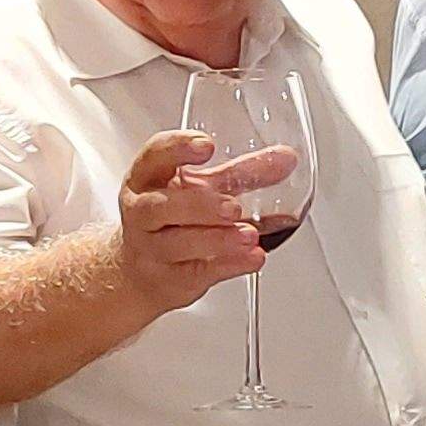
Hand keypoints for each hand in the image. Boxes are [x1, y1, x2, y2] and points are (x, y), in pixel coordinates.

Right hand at [118, 129, 304, 314]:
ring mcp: (151, 249)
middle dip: (198, 206)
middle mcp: (142, 213)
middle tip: (232, 207)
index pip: (154, 157)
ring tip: (250, 235)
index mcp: (147, 179)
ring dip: (217, 239)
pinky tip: (252, 257)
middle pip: (160, 207)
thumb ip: (241, 172)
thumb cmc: (171, 219)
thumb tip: (285, 158)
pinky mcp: (169, 280)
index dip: (177, 149)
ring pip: (177, 244)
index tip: (206, 145)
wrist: (140, 272)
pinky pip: (196, 273)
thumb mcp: (200, 188)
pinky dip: (227, 265)